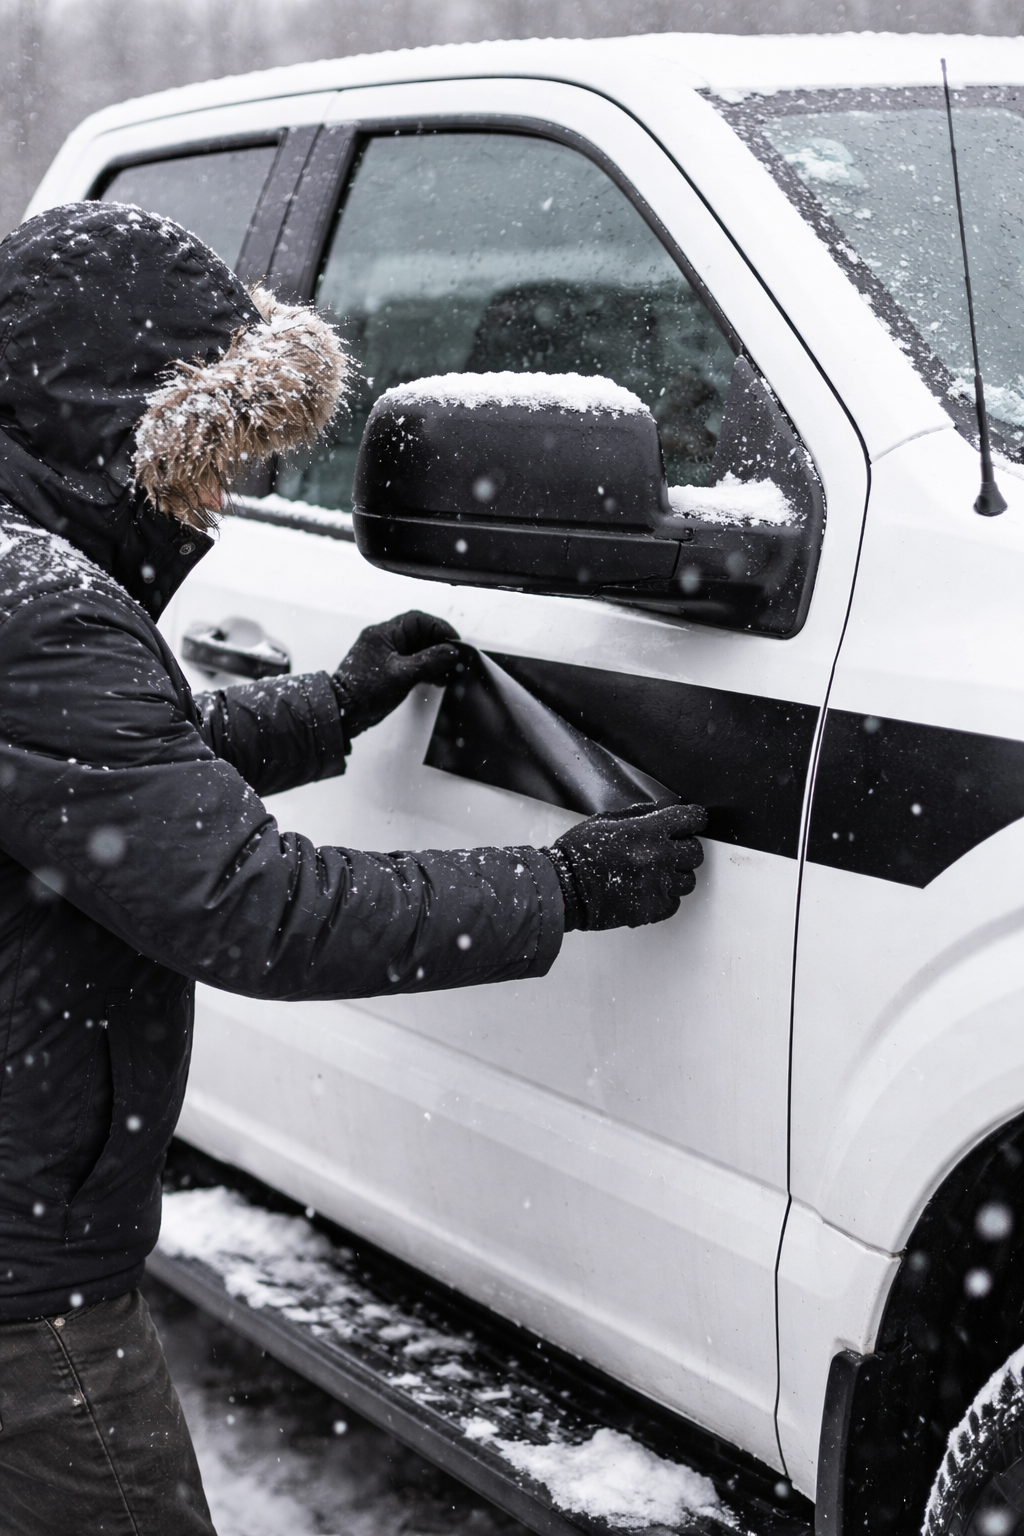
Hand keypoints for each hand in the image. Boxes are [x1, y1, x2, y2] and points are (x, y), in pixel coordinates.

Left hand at [332, 611, 461, 737]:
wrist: (343, 713)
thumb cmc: (365, 692)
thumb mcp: (403, 675)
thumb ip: (430, 661)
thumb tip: (451, 651)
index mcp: (383, 633)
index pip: (418, 620)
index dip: (439, 628)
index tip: (454, 641)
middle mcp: (382, 639)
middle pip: (418, 634)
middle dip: (438, 646)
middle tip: (453, 659)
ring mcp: (383, 654)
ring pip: (415, 649)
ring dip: (432, 660)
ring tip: (446, 674)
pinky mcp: (384, 669)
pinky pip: (409, 662)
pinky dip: (423, 669)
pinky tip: (434, 680)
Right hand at [544, 802, 706, 931]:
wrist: (564, 887)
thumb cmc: (578, 854)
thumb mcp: (606, 821)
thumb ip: (637, 815)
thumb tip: (659, 810)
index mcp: (648, 831)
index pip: (691, 819)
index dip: (693, 820)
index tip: (692, 823)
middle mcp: (658, 857)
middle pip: (695, 853)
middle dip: (685, 849)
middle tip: (672, 851)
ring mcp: (657, 885)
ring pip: (689, 880)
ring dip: (677, 875)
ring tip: (659, 874)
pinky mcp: (651, 909)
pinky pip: (674, 903)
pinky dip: (666, 898)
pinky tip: (651, 891)